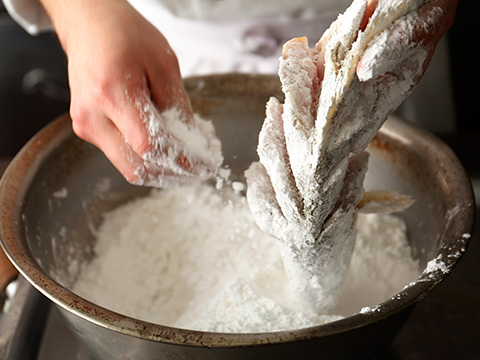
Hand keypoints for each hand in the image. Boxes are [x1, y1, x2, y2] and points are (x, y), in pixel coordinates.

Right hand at [39, 0, 216, 186]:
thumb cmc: (125, 35)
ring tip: (184, 161)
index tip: (201, 164)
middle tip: (196, 170)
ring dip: (158, 169)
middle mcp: (92, 115)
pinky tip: (163, 148)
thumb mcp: (163, 64)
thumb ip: (177, 106)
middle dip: (171, 173)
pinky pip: (120, 155)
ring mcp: (86, 125)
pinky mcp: (86, 129)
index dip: (178, 159)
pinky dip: (144, 158)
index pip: (149, 145)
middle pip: (136, 167)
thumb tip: (191, 141)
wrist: (89, 24)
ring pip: (128, 167)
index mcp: (111, 93)